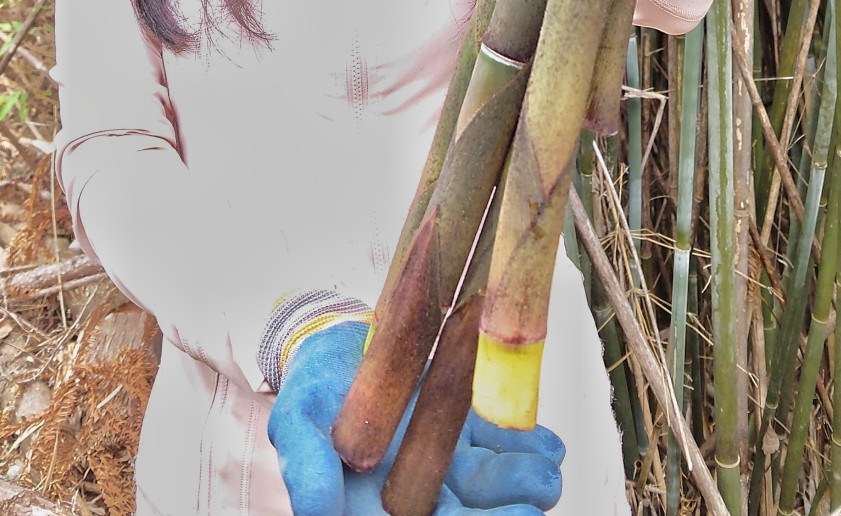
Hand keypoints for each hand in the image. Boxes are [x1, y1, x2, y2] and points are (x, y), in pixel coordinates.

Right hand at [267, 321, 563, 514]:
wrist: (330, 341)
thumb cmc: (309, 391)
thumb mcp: (294, 423)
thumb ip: (308, 467)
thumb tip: (317, 509)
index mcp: (373, 504)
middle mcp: (412, 488)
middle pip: (463, 512)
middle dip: (503, 511)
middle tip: (537, 495)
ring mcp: (441, 454)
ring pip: (486, 480)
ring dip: (520, 478)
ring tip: (546, 472)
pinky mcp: (461, 421)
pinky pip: (495, 438)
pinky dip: (523, 442)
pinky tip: (546, 445)